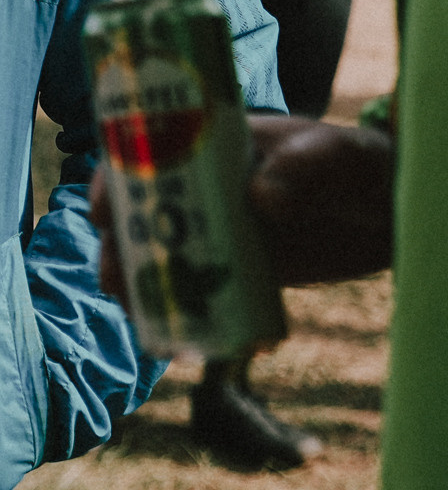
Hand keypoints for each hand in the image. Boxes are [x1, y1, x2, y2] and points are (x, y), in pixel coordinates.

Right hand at [89, 115, 392, 307]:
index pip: (140, 155)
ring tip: (141, 319)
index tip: (102, 211)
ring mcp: (213, 234)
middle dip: (116, 251)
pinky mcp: (233, 273)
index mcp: (205, 148)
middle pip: (135, 217)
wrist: (388, 213)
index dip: (111, 180)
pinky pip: (196, 295)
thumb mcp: (334, 155)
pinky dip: (185, 318)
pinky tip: (188, 342)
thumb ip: (302, 168)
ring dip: (138, 289)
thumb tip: (259, 199)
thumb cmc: (357, 165)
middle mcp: (198, 192)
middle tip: (116, 282)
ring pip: (156, 260)